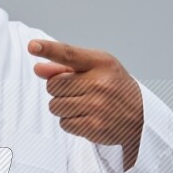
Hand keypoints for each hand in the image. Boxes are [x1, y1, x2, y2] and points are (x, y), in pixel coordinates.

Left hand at [28, 40, 143, 169]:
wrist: (140, 117)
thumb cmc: (113, 88)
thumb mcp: (96, 69)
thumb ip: (65, 68)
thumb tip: (38, 69)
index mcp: (100, 63)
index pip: (69, 54)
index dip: (49, 49)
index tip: (32, 46)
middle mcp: (99, 83)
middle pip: (54, 85)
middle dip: (58, 90)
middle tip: (77, 92)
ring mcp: (97, 106)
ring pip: (55, 106)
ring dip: (63, 107)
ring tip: (82, 105)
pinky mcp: (94, 127)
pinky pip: (64, 124)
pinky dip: (70, 122)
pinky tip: (86, 118)